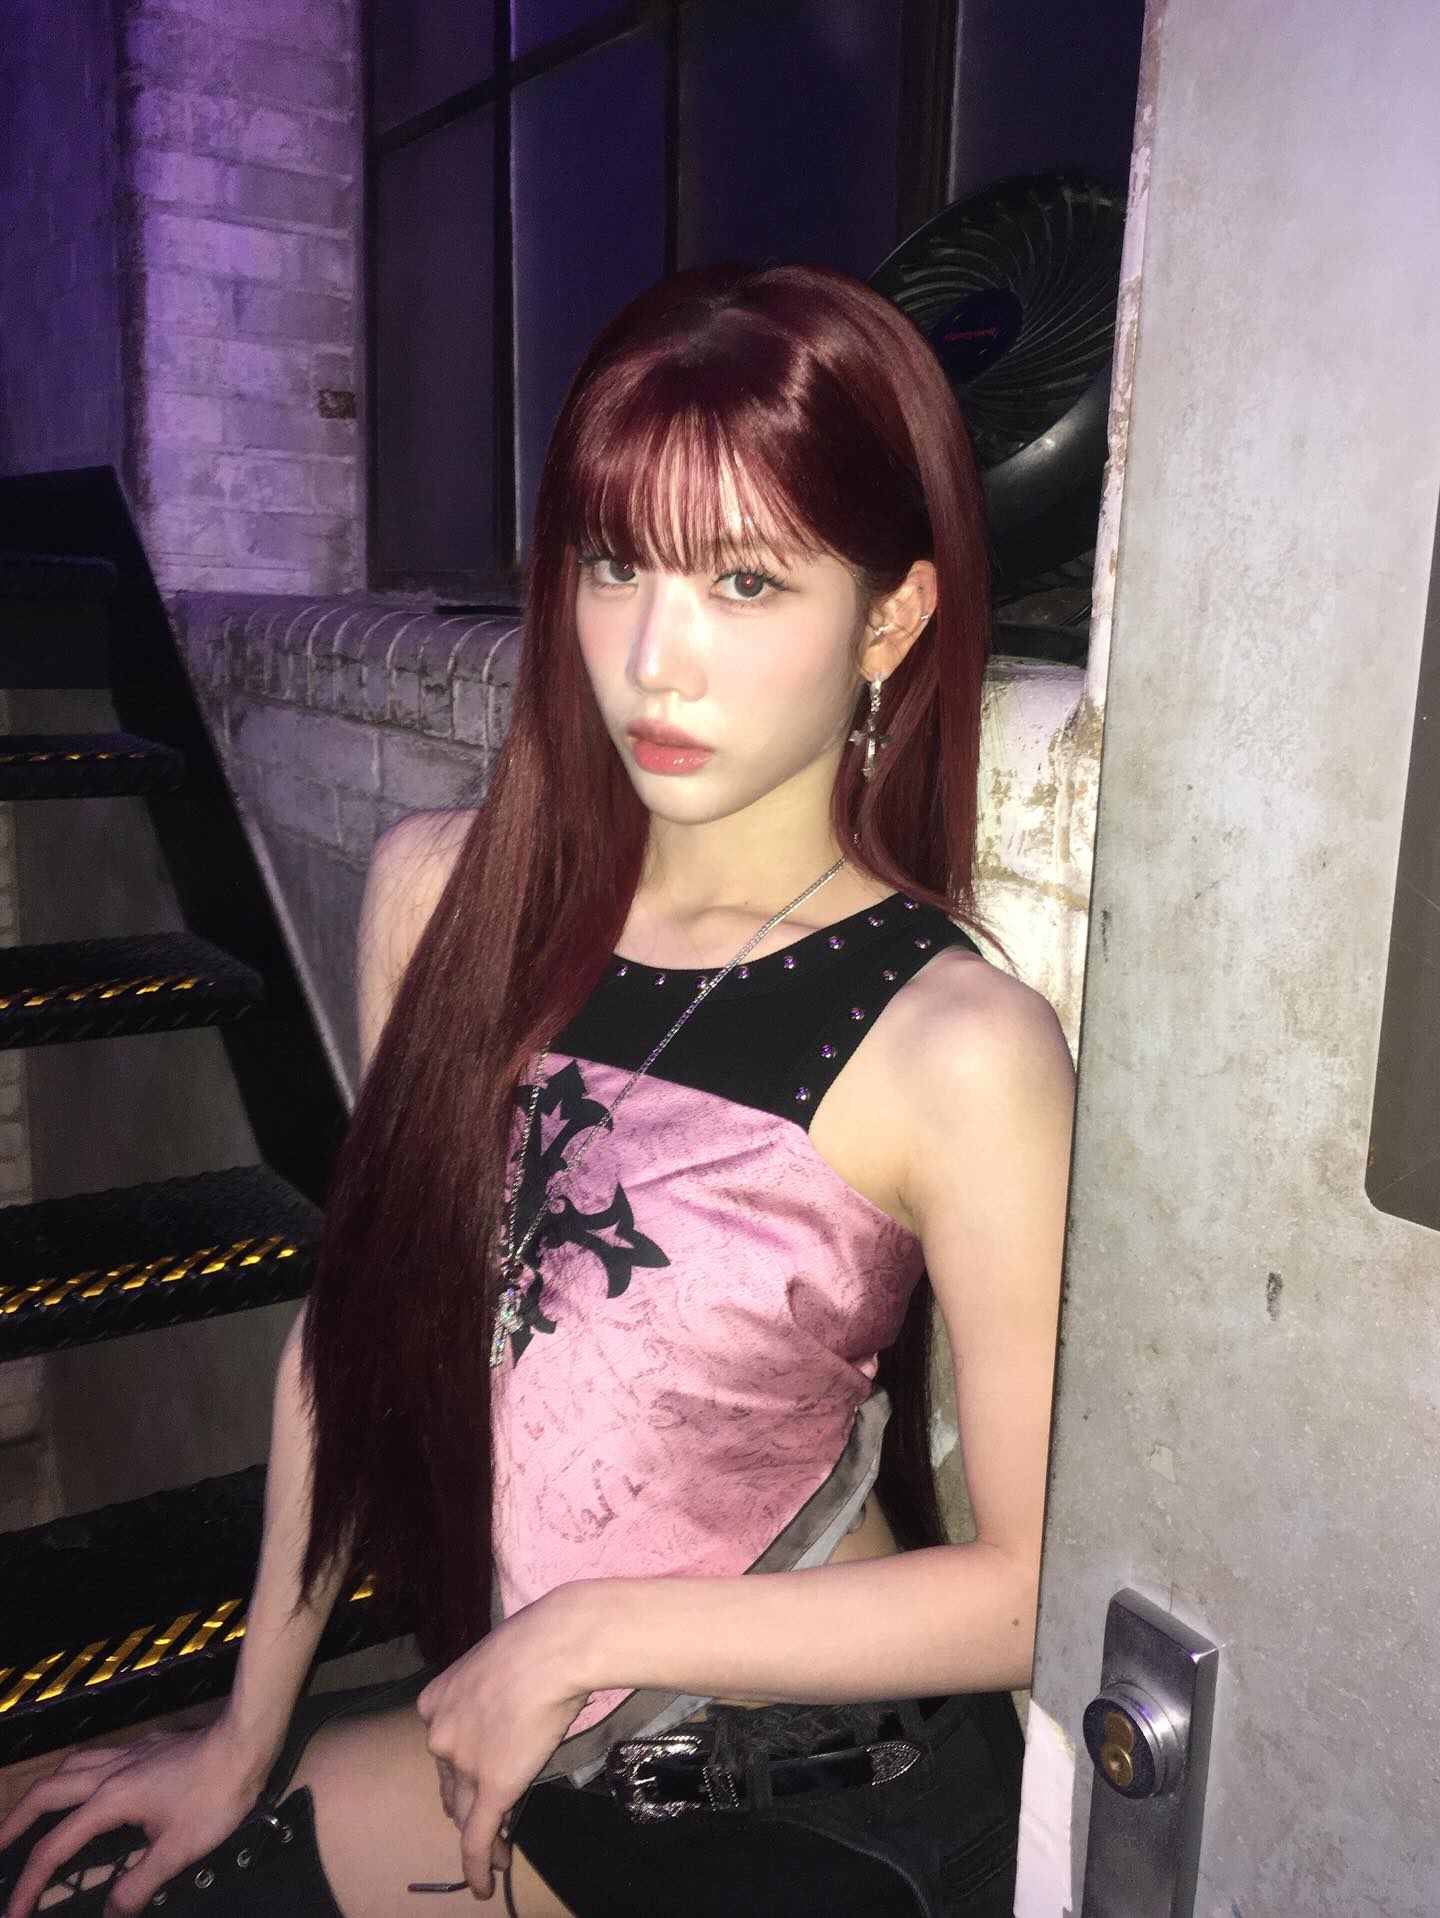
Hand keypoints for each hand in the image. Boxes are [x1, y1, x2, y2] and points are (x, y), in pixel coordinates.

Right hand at [0, 1724, 268, 1917]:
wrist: (246, 1743)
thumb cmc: (215, 1796)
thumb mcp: (177, 1851)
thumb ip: (138, 1885)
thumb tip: (110, 1913)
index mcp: (109, 1801)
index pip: (54, 1848)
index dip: (28, 1885)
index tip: (14, 1911)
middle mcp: (109, 1773)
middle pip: (45, 1793)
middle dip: (13, 1823)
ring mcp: (127, 1755)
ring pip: (68, 1767)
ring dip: (41, 1793)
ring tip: (29, 1815)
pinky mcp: (145, 1748)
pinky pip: (96, 1757)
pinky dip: (76, 1774)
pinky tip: (87, 1786)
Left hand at [416, 1584, 598, 1901]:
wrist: (555, 1646)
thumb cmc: (536, 1641)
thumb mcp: (496, 1662)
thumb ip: (492, 1693)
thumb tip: (513, 1703)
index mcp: (435, 1701)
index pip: (444, 1749)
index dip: (459, 1771)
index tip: (473, 1782)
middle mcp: (439, 1733)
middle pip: (451, 1782)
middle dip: (466, 1804)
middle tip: (487, 1821)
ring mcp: (463, 1763)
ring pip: (466, 1813)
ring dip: (480, 1839)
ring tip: (497, 1858)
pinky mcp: (491, 1788)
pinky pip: (478, 1839)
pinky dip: (479, 1866)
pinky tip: (486, 1884)